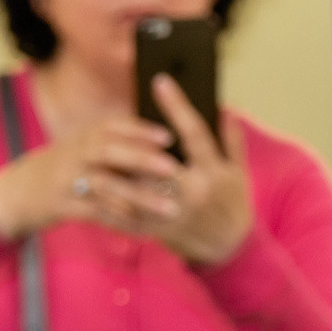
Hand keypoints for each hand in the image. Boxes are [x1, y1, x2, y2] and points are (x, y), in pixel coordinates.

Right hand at [0, 114, 177, 242]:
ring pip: (107, 186)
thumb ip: (110, 144)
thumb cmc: (60, 169)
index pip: (112, 127)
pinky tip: (146, 232)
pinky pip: (98, 215)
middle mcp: (74, 154)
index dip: (140, 130)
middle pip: (109, 151)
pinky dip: (123, 223)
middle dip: (142, 159)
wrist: (16, 192)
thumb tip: (153, 143)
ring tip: (169, 209)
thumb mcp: (80, 148)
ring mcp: (67, 180)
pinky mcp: (64, 206)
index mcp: (82, 136)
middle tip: (174, 169)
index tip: (169, 137)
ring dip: (140, 197)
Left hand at [91, 74, 255, 267]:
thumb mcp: (239, 173)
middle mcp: (193, 194)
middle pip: (156, 165)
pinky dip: (111, 206)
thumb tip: (223, 109)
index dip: (177, 106)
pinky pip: (131, 219)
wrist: (230, 249)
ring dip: (114, 179)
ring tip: (93, 161)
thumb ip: (231, 141)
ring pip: (137, 194)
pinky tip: (95, 190)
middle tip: (113, 123)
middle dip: (134, 146)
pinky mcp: (160, 231)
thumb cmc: (233, 204)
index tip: (160, 81)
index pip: (194, 134)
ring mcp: (175, 215)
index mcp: (213, 174)